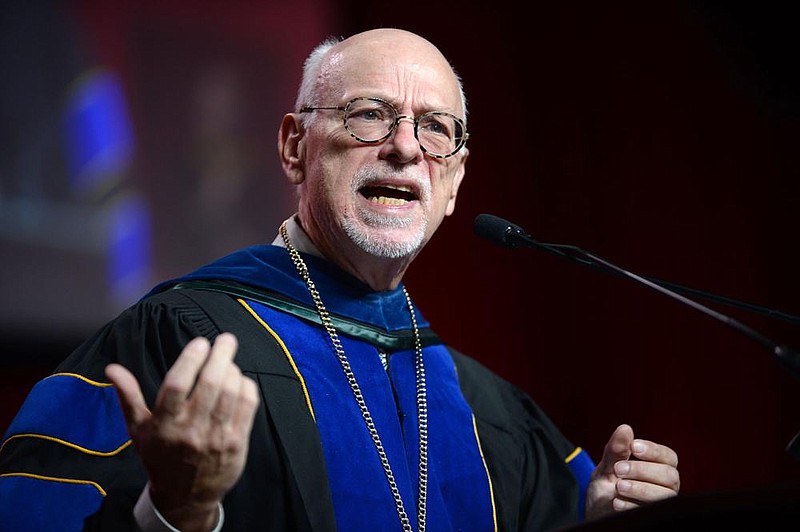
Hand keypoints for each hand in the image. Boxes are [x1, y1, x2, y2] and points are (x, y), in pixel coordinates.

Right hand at [105, 333, 259, 530]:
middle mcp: (190, 430)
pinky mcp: (236, 443)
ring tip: (229, 360)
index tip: (200, 343)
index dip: (190, 359)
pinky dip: (246, 387)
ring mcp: (215, 437)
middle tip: (225, 340)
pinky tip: (240, 380)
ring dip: (233, 369)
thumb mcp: (138, 430)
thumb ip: (128, 396)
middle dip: (220, 355)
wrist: (184, 497)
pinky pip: (247, 406)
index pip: (176, 384)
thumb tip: (112, 369)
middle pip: (210, 384)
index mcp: (163, 425)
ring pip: (231, 393)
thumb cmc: (160, 456)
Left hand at [584, 424, 679, 519]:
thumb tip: (625, 428)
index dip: (654, 451)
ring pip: (664, 495)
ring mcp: (660, 503)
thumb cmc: (606, 486)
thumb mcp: (607, 466)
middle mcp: (665, 486)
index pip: (669, 457)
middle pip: (670, 476)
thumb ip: (616, 450)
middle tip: (618, 469)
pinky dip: (632, 506)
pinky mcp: (652, 517)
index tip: (634, 446)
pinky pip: (651, 512)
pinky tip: (616, 502)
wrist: (596, 513)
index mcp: (658, 468)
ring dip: (640, 488)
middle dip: (643, 470)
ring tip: (618, 486)